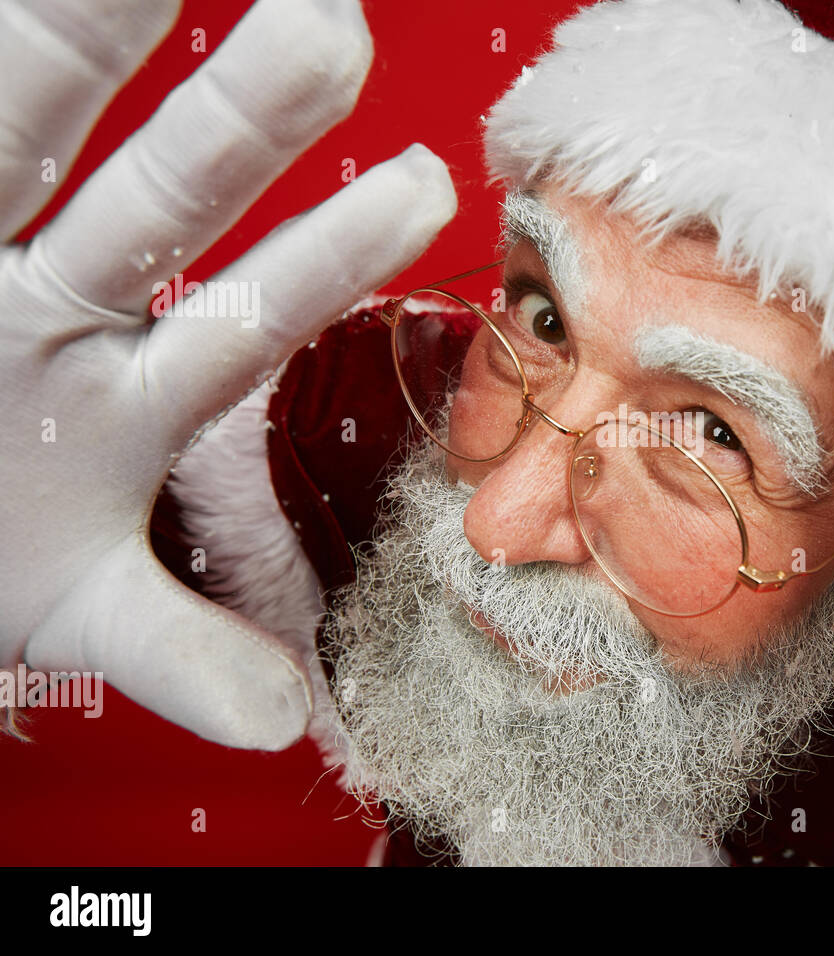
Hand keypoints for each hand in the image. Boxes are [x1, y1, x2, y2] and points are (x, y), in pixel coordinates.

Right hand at [0, 0, 455, 748]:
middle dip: (240, 117)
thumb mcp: (72, 602)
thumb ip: (176, 647)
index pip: (241, 312)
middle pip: (155, 194)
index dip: (325, 256)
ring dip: (75, 30)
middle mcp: (50, 297)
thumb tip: (281, 720)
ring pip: (21, 123)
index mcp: (117, 386)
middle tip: (340, 24)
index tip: (422, 186)